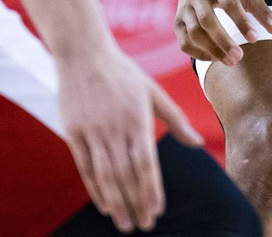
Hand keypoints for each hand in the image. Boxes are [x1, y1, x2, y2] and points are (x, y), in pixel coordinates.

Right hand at [56, 44, 202, 233]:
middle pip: (126, 175)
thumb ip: (176, 119)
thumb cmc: (123, 73)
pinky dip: (95, 189)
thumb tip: (198, 144)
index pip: (146, 164)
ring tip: (125, 224)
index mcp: (137, 119)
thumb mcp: (153, 91)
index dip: (152, 190)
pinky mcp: (73, 132)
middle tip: (143, 226)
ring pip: (105, 175)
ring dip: (116, 203)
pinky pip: (85, 167)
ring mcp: (92, 131)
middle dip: (136, 203)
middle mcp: (115, 128)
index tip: (156, 211)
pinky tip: (104, 205)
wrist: (83, 53)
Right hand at [171, 0, 271, 65]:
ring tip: (231, 61)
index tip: (254, 39)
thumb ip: (263, 11)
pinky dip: (199, 54)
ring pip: (193, 33)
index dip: (241, 21)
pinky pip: (184, 43)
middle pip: (206, 20)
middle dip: (223, 41)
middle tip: (240, 57)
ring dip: (212, 50)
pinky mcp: (177, 22)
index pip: (229, 3)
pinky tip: (216, 58)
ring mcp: (184, 8)